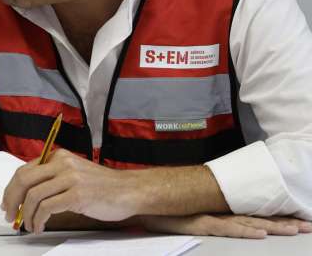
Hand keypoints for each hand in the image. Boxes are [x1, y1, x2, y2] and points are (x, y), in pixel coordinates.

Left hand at [1, 149, 141, 232]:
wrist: (130, 190)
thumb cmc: (102, 186)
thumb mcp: (73, 174)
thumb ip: (53, 178)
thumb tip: (26, 194)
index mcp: (58, 156)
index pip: (24, 171)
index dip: (11, 189)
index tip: (7, 204)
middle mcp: (61, 163)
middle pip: (24, 180)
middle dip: (12, 200)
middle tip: (10, 216)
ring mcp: (69, 178)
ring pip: (33, 195)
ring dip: (26, 215)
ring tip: (29, 226)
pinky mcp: (77, 195)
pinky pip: (47, 208)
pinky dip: (39, 219)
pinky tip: (40, 227)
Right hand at [138, 214, 311, 238]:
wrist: (138, 199)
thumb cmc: (162, 207)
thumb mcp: (190, 211)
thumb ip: (207, 213)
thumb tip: (223, 215)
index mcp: (218, 209)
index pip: (253, 214)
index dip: (277, 216)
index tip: (299, 219)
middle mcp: (217, 210)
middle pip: (256, 217)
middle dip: (284, 221)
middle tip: (308, 226)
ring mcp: (208, 215)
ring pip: (247, 222)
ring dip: (273, 226)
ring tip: (295, 229)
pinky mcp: (197, 222)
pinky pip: (224, 228)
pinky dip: (243, 230)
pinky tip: (259, 233)